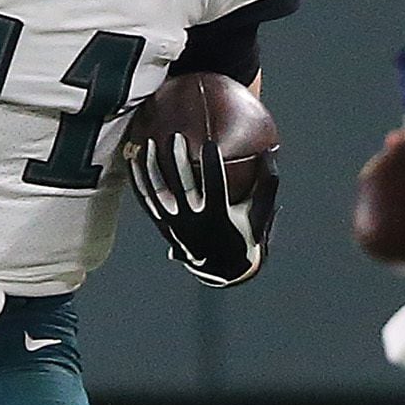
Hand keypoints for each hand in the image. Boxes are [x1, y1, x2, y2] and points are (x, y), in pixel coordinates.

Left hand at [132, 133, 275, 286]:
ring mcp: (174, 224)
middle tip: (176, 137)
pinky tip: (133, 160)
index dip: (212, 165)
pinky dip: (139, 180)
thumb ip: (266, 182)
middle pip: (182, 187)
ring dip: (152, 168)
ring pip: (158, 193)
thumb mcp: (260, 212)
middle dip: (178, 161)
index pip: (214, 187)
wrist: (222, 268)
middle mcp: (194, 221)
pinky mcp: (163, 225)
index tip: (210, 142)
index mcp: (218, 217)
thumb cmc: (245, 233)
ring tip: (149, 144)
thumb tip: (271, 149)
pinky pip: (146, 200)